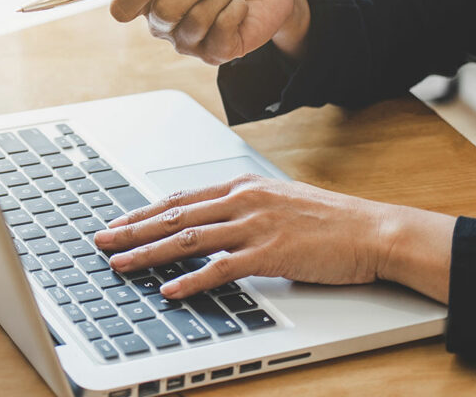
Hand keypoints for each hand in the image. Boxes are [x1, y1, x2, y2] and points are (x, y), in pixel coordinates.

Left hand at [93, 175, 396, 297]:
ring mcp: (255, 225)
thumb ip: (244, 209)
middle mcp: (242, 201)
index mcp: (242, 186)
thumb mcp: (278, 201)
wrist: (373, 230)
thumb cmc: (330, 220)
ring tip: (121, 263)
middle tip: (102, 241)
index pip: (180, 198)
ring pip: (188, 238)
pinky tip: (169, 289)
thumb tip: (213, 220)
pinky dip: (191, 280)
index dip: (144, 212)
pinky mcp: (270, 253)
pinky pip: (221, 268)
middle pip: (174, 215)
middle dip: (133, 230)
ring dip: (149, 253)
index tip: (118, 223)